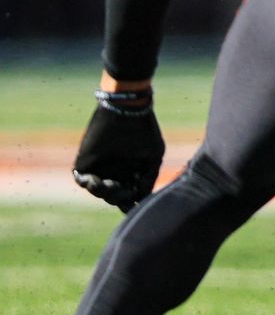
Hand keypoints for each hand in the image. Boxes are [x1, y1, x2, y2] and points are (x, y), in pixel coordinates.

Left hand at [74, 89, 164, 211]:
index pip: (130, 194)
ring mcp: (100, 167)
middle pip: (114, 196)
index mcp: (132, 172)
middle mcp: (116, 171)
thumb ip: (149, 177)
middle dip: (119, 198)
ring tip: (110, 185)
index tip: (136, 203)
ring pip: (98, 191)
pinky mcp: (85, 161)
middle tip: (125, 191)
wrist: (126, 111)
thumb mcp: (153, 156)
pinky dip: (87, 183)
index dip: (132, 202)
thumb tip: (141, 197)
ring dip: (104, 193)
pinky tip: (95, 180)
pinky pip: (81, 179)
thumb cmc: (144, 131)